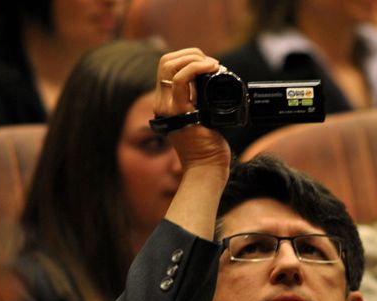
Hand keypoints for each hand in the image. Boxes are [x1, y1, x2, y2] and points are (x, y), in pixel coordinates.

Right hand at [154, 48, 230, 172]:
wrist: (206, 170)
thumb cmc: (208, 149)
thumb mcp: (204, 119)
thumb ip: (201, 103)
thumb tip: (214, 86)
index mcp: (166, 103)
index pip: (167, 68)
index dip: (187, 58)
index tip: (209, 64)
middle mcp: (162, 103)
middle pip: (166, 61)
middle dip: (191, 54)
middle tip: (212, 63)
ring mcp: (168, 107)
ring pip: (170, 65)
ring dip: (194, 58)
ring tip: (213, 65)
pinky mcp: (179, 112)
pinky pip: (182, 80)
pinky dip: (197, 68)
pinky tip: (212, 68)